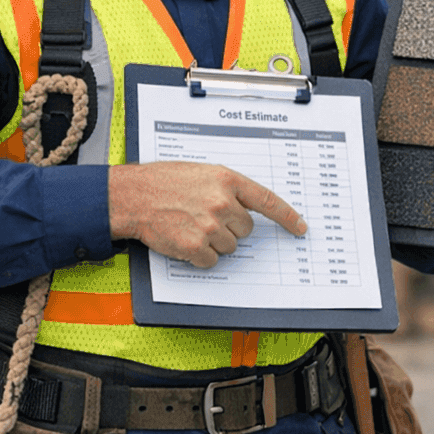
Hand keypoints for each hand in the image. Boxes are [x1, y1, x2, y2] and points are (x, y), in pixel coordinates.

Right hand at [109, 161, 306, 268]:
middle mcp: (223, 202)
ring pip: (230, 246)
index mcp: (227, 180)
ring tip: (191, 225)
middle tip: (206, 217)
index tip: (300, 227)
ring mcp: (210, 225)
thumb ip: (227, 187)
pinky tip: (185, 239)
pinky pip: (211, 260)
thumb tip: (247, 207)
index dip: (287, 216)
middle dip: (230, 227)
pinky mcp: (196, 246)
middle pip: (246, 229)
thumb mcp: (203, 173)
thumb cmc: (164, 182)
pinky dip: (200, 256)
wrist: (133, 196)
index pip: (268, 200)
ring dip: (214, 241)